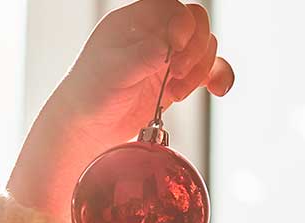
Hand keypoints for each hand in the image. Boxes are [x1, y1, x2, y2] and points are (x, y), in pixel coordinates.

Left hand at [10, 0, 233, 221]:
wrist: (86, 129)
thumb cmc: (91, 95)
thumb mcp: (116, 71)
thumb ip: (146, 53)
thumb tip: (173, 42)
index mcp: (135, 22)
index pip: (172, 8)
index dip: (182, 25)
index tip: (175, 48)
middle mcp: (154, 36)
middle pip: (195, 25)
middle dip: (195, 49)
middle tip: (176, 73)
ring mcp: (167, 58)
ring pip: (204, 48)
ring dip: (201, 69)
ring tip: (177, 91)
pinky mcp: (176, 81)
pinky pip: (208, 71)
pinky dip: (216, 78)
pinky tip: (217, 90)